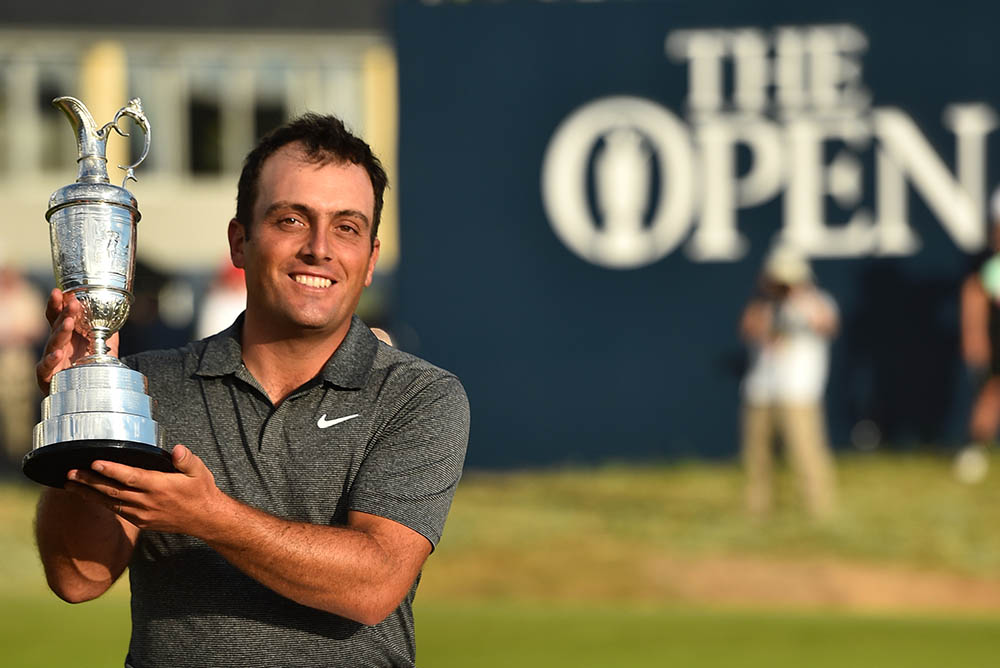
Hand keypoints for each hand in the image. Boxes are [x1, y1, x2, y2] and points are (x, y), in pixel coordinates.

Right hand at [36, 289, 118, 394]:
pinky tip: (58, 353)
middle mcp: (57, 345)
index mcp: (67, 335)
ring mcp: (51, 360)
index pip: (58, 315)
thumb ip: (109, 330)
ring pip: (52, 343)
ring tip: (69, 322)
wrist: (91, 393)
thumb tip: (119, 313)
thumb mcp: (104, 346)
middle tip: (72, 302)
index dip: (58, 304)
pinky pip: (46, 368)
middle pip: (55, 325)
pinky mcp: (47, 377)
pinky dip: (51, 360)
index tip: (61, 291)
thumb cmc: (92, 367)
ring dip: (60, 331)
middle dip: (63, 312)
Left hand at [64, 445, 222, 536]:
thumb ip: (187, 459)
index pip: (131, 477)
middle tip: (71, 473)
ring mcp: (142, 514)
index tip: (94, 463)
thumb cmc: (201, 491)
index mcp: (160, 486)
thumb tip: (177, 449)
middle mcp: (147, 501)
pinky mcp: (141, 521)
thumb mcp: (199, 471)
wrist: (205, 519)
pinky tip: (90, 496)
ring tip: (70, 485)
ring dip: (89, 494)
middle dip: (90, 482)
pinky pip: (117, 511)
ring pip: (110, 503)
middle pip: (113, 491)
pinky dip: (101, 503)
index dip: (112, 470)